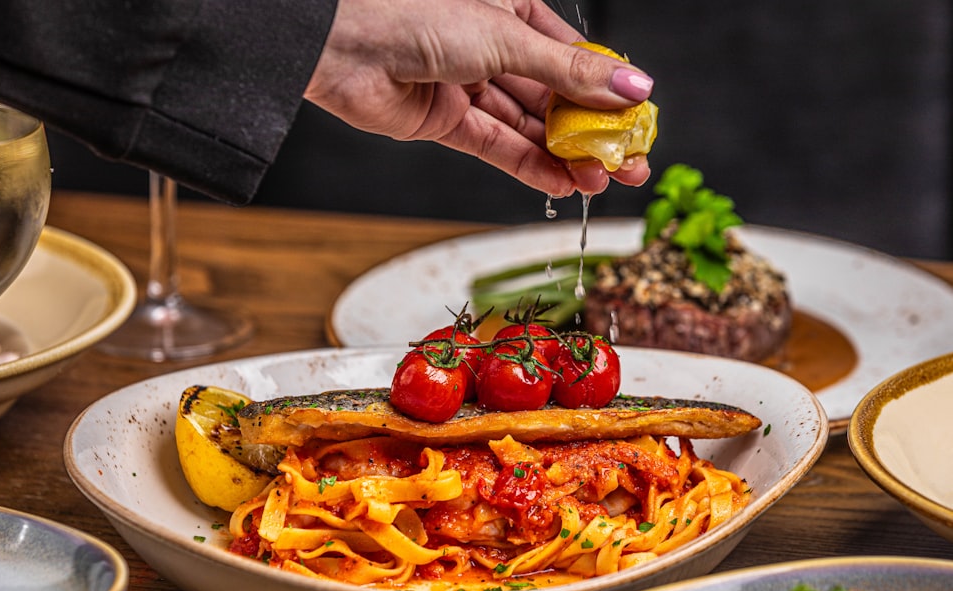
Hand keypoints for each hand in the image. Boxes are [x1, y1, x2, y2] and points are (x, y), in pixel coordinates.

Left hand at [304, 0, 653, 196]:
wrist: (342, 43)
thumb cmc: (416, 13)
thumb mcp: (509, 38)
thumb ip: (570, 72)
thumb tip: (632, 87)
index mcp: (514, 10)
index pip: (573, 59)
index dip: (606, 93)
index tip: (636, 123)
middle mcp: (492, 48)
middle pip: (554, 99)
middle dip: (591, 134)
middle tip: (627, 165)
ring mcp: (468, 86)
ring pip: (527, 128)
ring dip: (564, 157)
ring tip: (600, 183)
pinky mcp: (445, 121)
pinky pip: (496, 147)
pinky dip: (527, 166)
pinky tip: (561, 183)